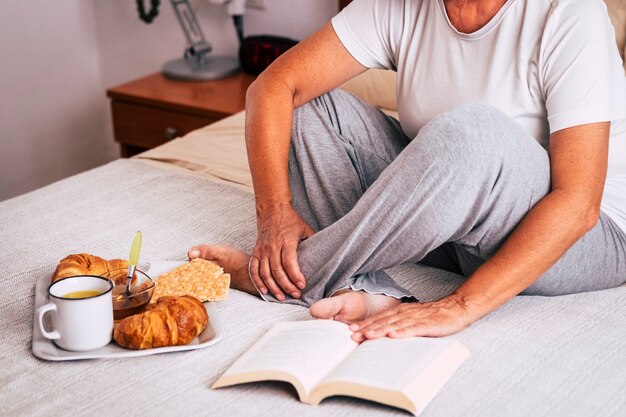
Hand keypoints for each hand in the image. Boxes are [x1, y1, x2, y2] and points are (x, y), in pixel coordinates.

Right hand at [250, 204, 314, 300]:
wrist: (272, 210)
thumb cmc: (290, 220)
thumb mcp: (305, 229)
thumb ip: (312, 242)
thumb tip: (323, 256)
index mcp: (286, 241)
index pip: (289, 262)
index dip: (295, 276)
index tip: (302, 285)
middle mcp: (272, 247)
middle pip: (277, 271)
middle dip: (287, 286)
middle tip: (296, 295)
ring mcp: (262, 250)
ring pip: (265, 273)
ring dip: (273, 287)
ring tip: (281, 297)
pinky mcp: (256, 252)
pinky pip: (254, 269)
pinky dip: (258, 281)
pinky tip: (264, 291)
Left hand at [349, 296, 473, 341]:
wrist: (457, 308)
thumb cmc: (434, 316)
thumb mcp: (414, 318)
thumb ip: (400, 323)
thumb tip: (384, 333)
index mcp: (402, 312)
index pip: (380, 318)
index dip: (365, 323)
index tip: (351, 329)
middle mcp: (406, 313)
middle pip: (383, 321)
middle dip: (367, 328)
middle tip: (353, 335)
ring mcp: (417, 318)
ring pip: (395, 325)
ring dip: (380, 330)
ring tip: (367, 336)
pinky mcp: (429, 324)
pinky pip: (414, 329)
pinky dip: (403, 332)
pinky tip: (393, 336)